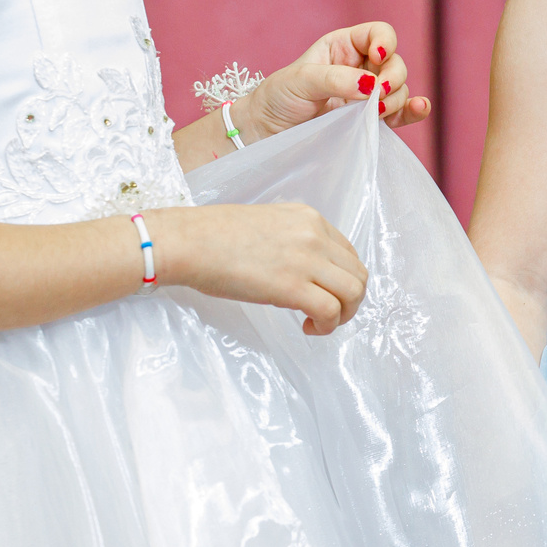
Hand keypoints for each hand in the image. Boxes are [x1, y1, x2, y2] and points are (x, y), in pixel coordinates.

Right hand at [148, 201, 367, 334]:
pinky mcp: (291, 286)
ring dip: (344, 315)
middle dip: (350, 301)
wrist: (188, 242)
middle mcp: (314, 235)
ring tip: (319, 323)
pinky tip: (308, 327)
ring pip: (353, 292)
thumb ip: (292, 240)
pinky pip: (331, 311)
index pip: (348, 253)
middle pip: (358, 274)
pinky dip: (327, 326)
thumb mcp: (267, 224)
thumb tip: (301, 268)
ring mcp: (305, 260)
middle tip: (327, 315)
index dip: (343, 279)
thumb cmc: (213, 236)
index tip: (326, 294)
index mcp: (309, 218)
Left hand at [240, 23, 433, 140]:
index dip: (385, 42)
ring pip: (400, 88)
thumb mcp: (301, 80)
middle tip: (377, 95)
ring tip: (376, 113)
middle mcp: (360, 67)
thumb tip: (371, 86)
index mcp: (343, 47)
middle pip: (395, 62)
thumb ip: (336, 79)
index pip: (378, 33)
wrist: (265, 133)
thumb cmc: (278, 98)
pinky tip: (420, 108)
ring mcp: (367, 95)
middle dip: (393, 77)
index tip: (377, 59)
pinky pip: (400, 112)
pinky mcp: (370, 120)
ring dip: (397, 98)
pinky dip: (413, 110)